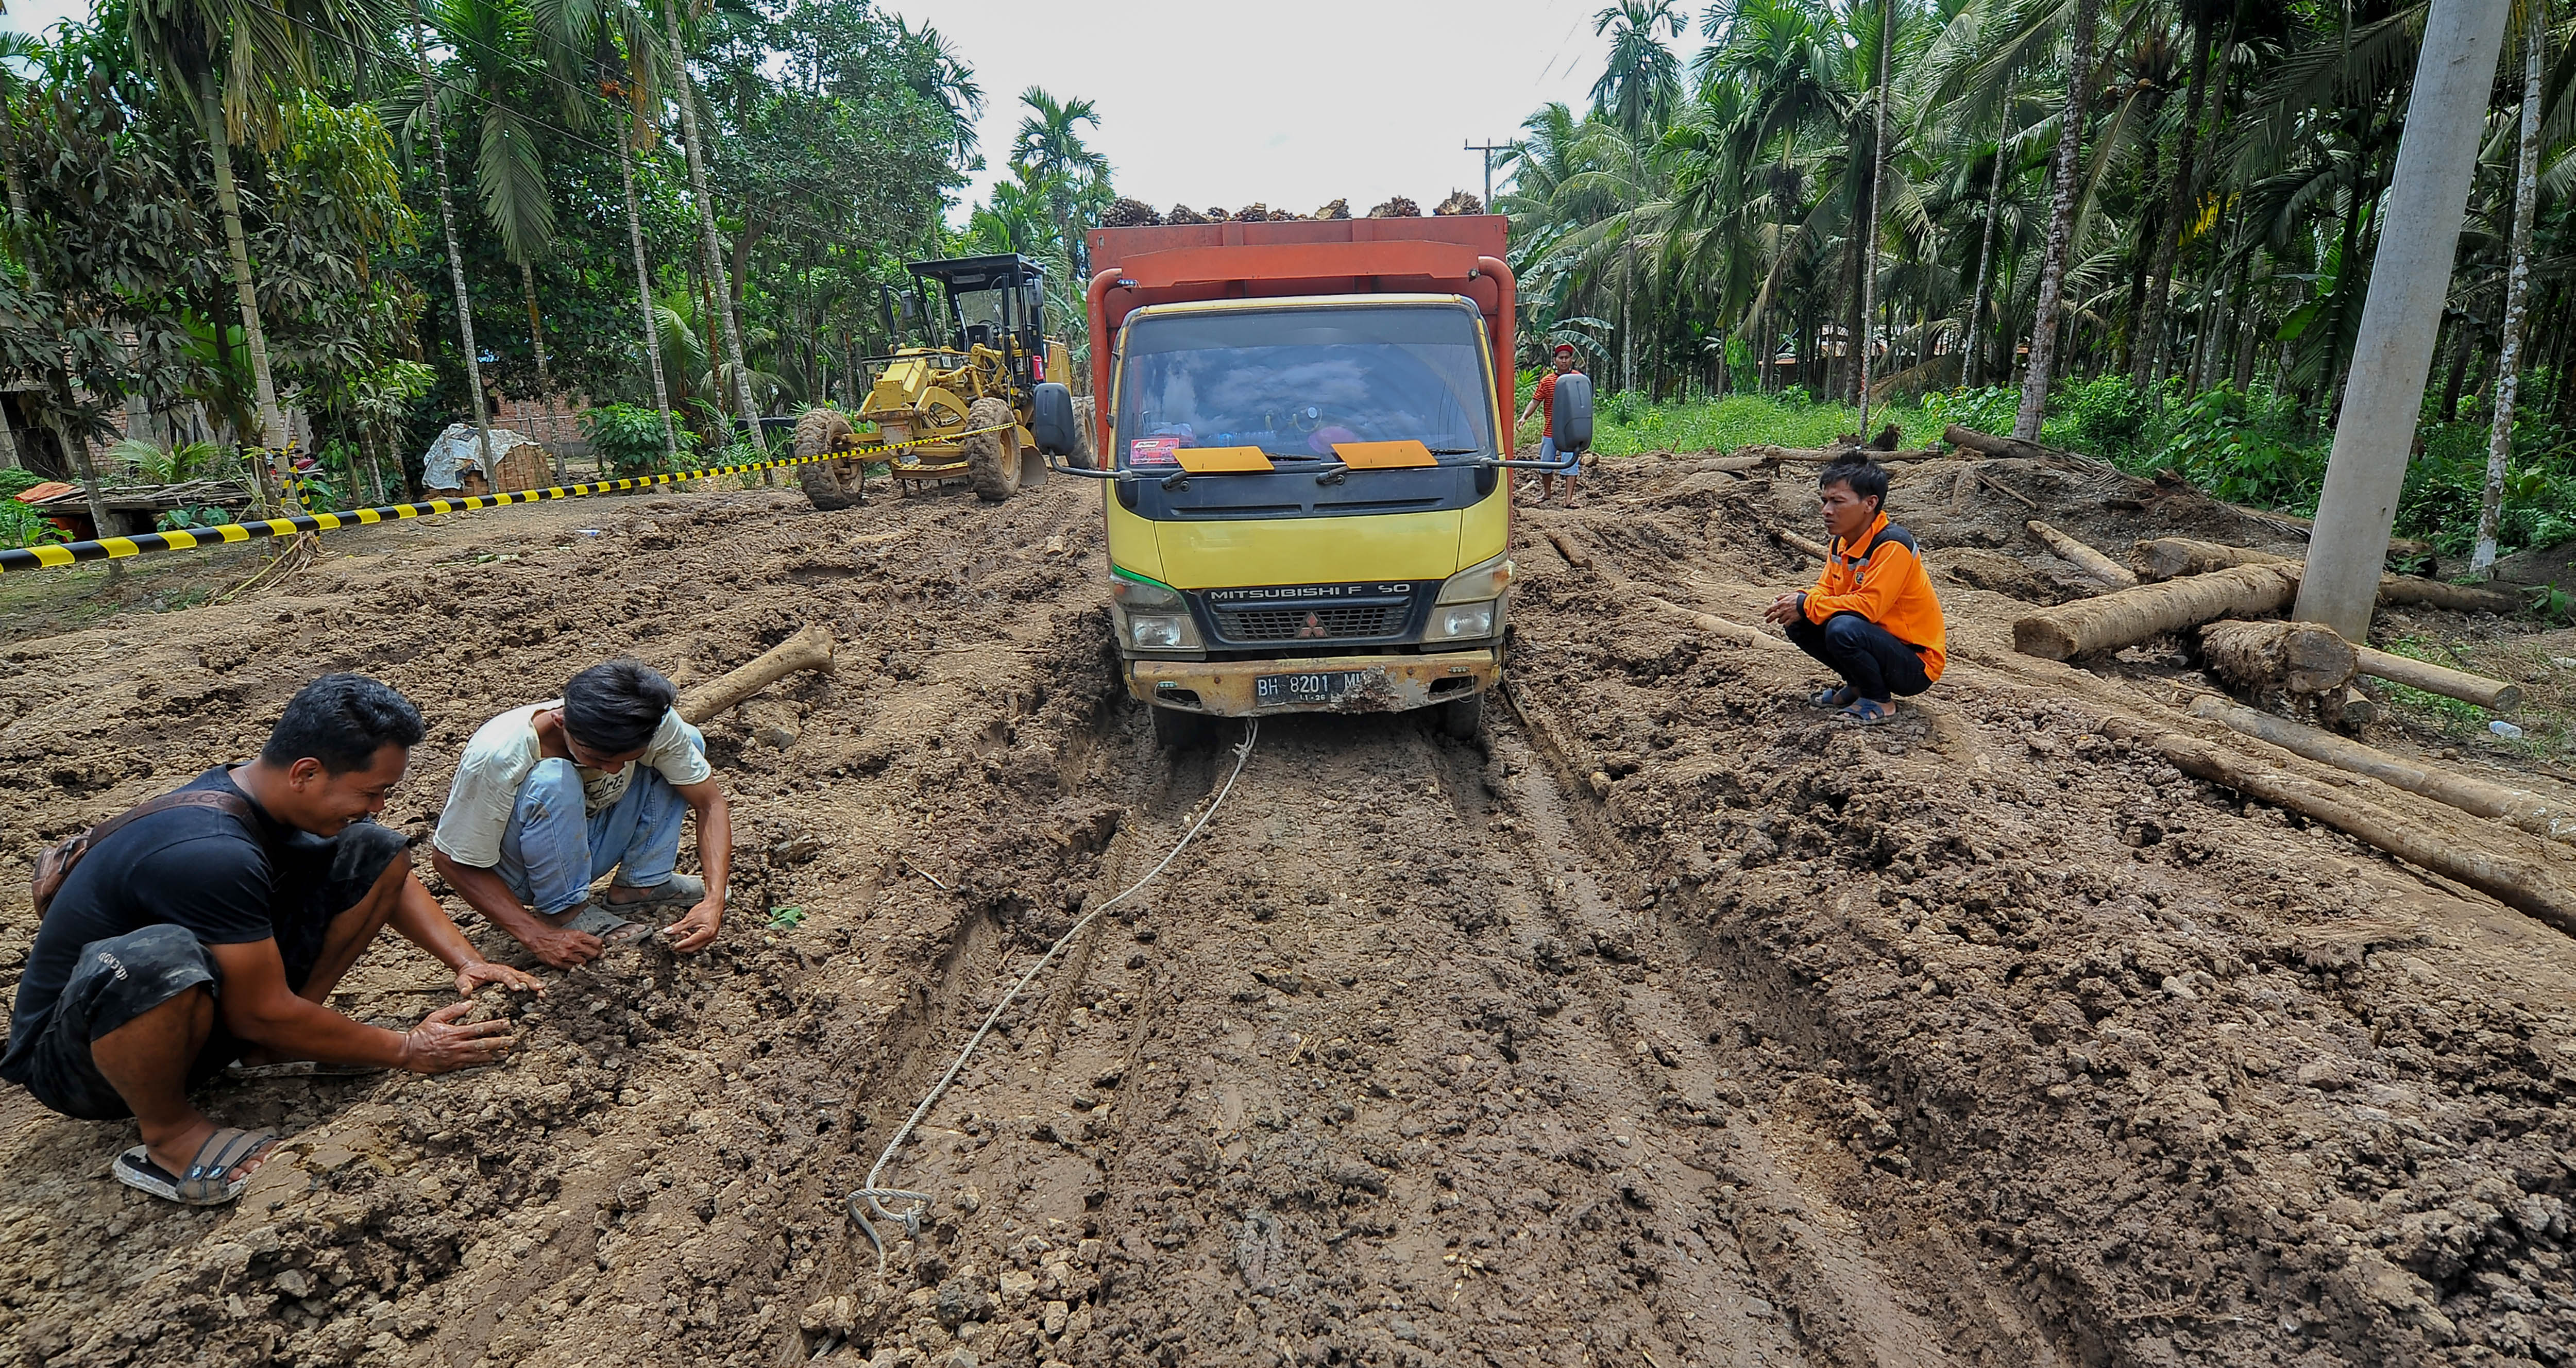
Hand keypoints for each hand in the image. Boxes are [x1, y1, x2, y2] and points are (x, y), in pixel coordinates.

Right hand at [398, 1001, 514, 1072]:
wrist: (407, 1051)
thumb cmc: (421, 1033)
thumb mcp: (436, 1017)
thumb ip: (454, 1010)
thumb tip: (470, 1003)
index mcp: (455, 1032)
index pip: (479, 1028)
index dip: (494, 1026)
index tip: (506, 1024)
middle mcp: (457, 1046)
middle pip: (483, 1044)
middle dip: (499, 1042)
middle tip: (513, 1041)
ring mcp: (455, 1057)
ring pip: (479, 1056)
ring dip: (494, 1055)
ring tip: (507, 1054)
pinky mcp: (452, 1066)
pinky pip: (470, 1065)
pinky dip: (482, 1063)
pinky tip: (491, 1062)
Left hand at [454, 959, 543, 997]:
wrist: (473, 968)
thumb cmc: (469, 975)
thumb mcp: (462, 980)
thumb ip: (463, 985)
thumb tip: (465, 992)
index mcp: (494, 971)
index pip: (504, 975)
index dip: (511, 981)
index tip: (518, 988)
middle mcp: (505, 971)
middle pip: (519, 975)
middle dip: (530, 982)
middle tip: (539, 988)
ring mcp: (511, 974)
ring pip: (525, 978)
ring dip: (535, 984)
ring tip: (543, 992)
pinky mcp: (515, 978)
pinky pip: (526, 982)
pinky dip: (534, 986)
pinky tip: (542, 994)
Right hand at [525, 925, 603, 968]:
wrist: (539, 938)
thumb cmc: (555, 935)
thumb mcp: (571, 932)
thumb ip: (584, 939)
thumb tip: (597, 946)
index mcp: (578, 935)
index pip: (597, 943)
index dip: (600, 947)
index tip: (599, 950)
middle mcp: (573, 944)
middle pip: (593, 954)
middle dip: (593, 955)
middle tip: (589, 955)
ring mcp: (566, 954)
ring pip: (584, 962)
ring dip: (583, 961)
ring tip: (578, 958)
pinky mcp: (559, 963)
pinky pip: (573, 968)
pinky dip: (573, 966)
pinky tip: (570, 962)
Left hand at [661, 896, 723, 953]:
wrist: (715, 904)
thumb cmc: (706, 909)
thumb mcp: (690, 918)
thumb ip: (678, 926)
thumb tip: (668, 931)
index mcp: (706, 933)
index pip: (691, 942)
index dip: (681, 945)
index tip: (674, 946)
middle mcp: (710, 937)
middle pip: (694, 947)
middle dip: (684, 947)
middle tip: (675, 945)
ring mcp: (711, 937)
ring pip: (697, 945)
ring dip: (688, 943)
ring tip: (682, 934)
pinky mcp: (710, 936)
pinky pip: (700, 942)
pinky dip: (693, 939)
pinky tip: (687, 933)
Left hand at [1762, 593, 1801, 626]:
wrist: (1806, 603)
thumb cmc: (1798, 598)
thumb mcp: (1789, 594)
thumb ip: (1781, 596)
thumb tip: (1776, 597)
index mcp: (1781, 603)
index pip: (1771, 608)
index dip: (1767, 612)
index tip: (1765, 615)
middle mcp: (1783, 610)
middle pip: (1773, 616)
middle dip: (1769, 619)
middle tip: (1767, 621)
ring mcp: (1787, 615)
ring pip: (1780, 621)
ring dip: (1780, 621)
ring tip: (1781, 620)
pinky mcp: (1791, 619)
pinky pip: (1786, 624)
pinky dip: (1786, 624)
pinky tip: (1786, 624)